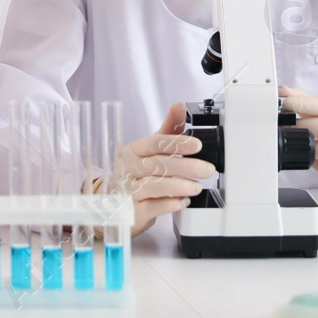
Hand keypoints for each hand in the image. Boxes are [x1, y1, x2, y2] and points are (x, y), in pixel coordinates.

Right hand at [114, 103, 215, 235]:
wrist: (110, 201)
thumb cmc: (134, 172)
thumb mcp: (149, 150)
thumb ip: (167, 130)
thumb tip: (180, 105)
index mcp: (134, 151)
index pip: (155, 143)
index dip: (177, 143)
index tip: (197, 145)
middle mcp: (129, 169)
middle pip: (158, 165)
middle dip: (185, 166)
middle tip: (207, 169)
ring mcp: (129, 191)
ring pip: (153, 186)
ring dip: (178, 186)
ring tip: (196, 187)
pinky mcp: (132, 211)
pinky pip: (151, 208)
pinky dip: (168, 205)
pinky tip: (182, 201)